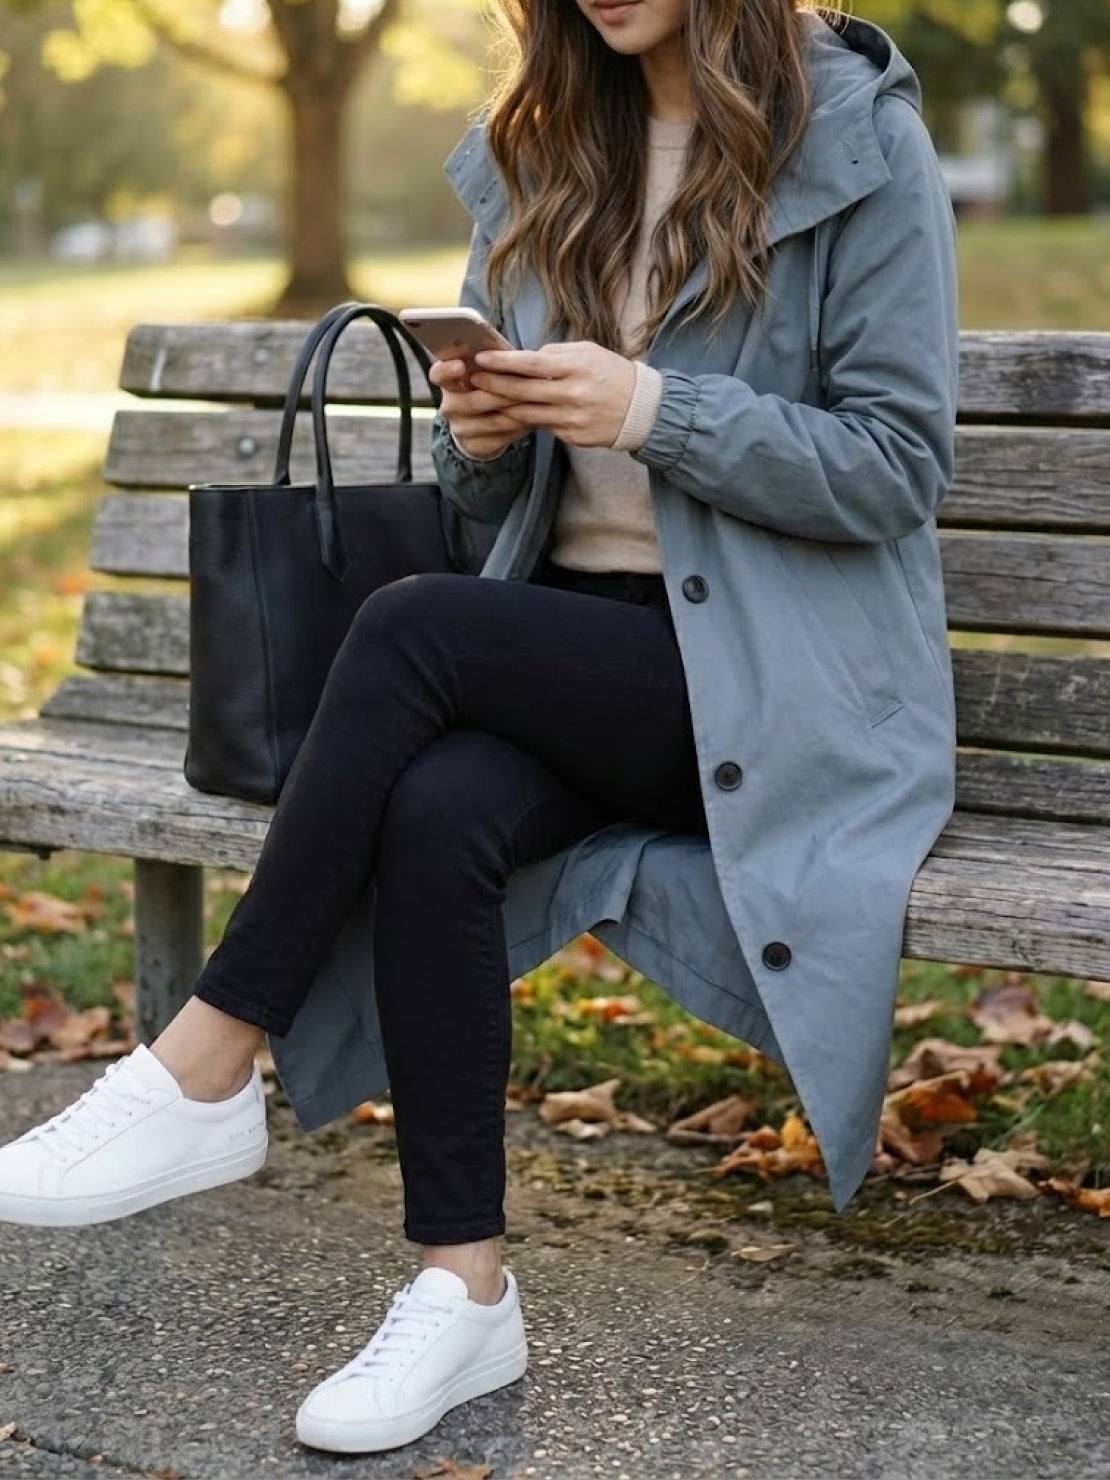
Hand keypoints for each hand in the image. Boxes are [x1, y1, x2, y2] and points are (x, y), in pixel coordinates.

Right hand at [428, 355, 531, 459]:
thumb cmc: (490, 385)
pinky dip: (520, 425)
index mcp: (448, 380)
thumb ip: (492, 361)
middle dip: (501, 391)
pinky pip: (502, 435)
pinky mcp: (475, 444)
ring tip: (537, 399)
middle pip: (473, 400)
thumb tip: (509, 353)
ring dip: (516, 409)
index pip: (438, 374)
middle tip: (524, 383)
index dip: (447, 370)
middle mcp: (450, 405)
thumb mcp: (488, 370)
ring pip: (492, 420)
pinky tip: (534, 416)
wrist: (484, 426)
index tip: (460, 365)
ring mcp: (460, 427)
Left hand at [468, 340, 637, 448]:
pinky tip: (513, 414)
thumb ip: (556, 354)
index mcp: (576, 368)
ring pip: (528, 414)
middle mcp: (572, 395)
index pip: (531, 364)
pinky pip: (544, 427)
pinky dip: (527, 420)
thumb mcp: (589, 353)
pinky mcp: (573, 437)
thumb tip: (526, 357)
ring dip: (503, 406)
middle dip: (494, 385)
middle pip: (523, 391)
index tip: (481, 358)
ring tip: (485, 398)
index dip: (503, 362)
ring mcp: (572, 419)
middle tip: (473, 379)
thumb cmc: (612, 374)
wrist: (643, 409)